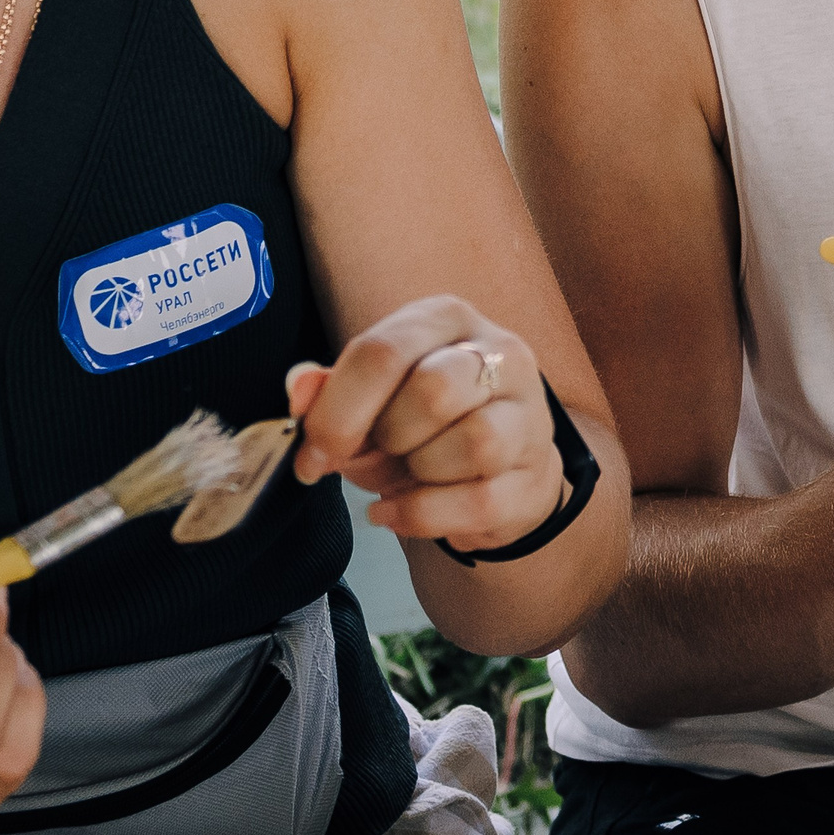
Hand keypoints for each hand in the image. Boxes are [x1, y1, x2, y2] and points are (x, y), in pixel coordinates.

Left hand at [291, 296, 563, 552]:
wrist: (499, 462)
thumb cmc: (425, 418)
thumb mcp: (376, 391)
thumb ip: (333, 388)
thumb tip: (299, 389)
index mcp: (447, 319)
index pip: (383, 352)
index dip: (336, 411)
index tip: (314, 452)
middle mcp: (500, 353)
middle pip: (433, 391)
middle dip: (385, 439)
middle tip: (370, 458)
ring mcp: (528, 414)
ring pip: (472, 443)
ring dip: (415, 474)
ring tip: (400, 477)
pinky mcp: (534, 474)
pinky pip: (479, 501)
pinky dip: (423, 515)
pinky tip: (397, 512)